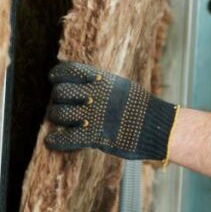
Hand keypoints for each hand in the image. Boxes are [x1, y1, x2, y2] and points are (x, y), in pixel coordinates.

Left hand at [44, 61, 177, 161]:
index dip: (58, 76)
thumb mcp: (121, 87)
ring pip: (58, 113)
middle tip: (63, 108)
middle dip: (58, 101)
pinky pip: (65, 137)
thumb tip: (84, 84)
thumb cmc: (141, 108)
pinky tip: (52, 141)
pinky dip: (56, 141)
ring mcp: (94, 114)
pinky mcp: (95, 135)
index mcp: (102, 79)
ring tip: (62, 124)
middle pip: (59, 92)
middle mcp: (95, 93)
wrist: (158, 126)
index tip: (57, 82)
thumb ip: (101, 85)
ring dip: (57, 120)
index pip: (68, 69)